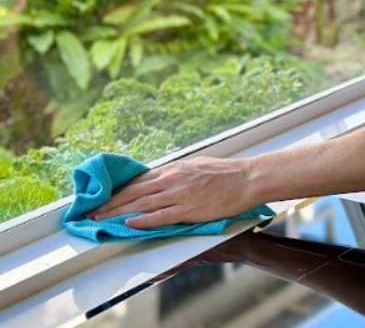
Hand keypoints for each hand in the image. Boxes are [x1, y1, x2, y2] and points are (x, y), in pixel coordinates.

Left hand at [86, 156, 256, 229]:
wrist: (247, 179)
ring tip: (101, 220)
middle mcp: (173, 179)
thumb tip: (160, 181)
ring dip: (118, 213)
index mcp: (175, 168)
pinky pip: (160, 215)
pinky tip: (128, 224)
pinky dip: (142, 220)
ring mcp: (180, 194)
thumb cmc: (226, 173)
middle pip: (134, 192)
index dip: (118, 191)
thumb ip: (177, 174)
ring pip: (142, 204)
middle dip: (110, 203)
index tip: (103, 198)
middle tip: (92, 213)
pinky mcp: (189, 208)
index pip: (139, 180)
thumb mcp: (197, 166)